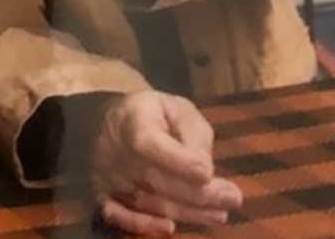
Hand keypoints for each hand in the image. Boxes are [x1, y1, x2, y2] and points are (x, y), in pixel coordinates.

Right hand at [91, 91, 242, 235]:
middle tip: (233, 198)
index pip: (150, 144)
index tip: (208, 173)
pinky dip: (141, 225)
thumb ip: (194, 134)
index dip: (179, 161)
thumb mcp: (178, 109)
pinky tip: (169, 229)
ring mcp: (106, 174)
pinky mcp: (101, 192)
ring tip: (220, 214)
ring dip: (186, 212)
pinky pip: (116, 215)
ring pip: (146, 200)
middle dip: (198, 193)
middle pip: (155, 179)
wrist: (112, 120)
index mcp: (132, 121)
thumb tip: (204, 170)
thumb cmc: (154, 114)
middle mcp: (114, 150)